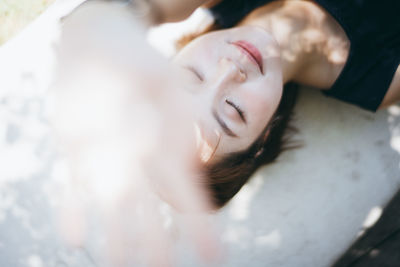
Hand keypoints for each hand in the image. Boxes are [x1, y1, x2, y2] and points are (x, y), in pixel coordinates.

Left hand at [50, 2, 220, 265]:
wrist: (100, 45)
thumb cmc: (142, 61)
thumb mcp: (163, 81)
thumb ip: (171, 117)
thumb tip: (181, 158)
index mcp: (168, 147)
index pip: (188, 193)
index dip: (201, 226)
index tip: (214, 257)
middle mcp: (139, 160)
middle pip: (149, 210)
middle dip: (154, 243)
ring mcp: (107, 156)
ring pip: (113, 205)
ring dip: (115, 237)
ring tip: (116, 265)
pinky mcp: (77, 150)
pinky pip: (75, 185)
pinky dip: (73, 210)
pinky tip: (75, 236)